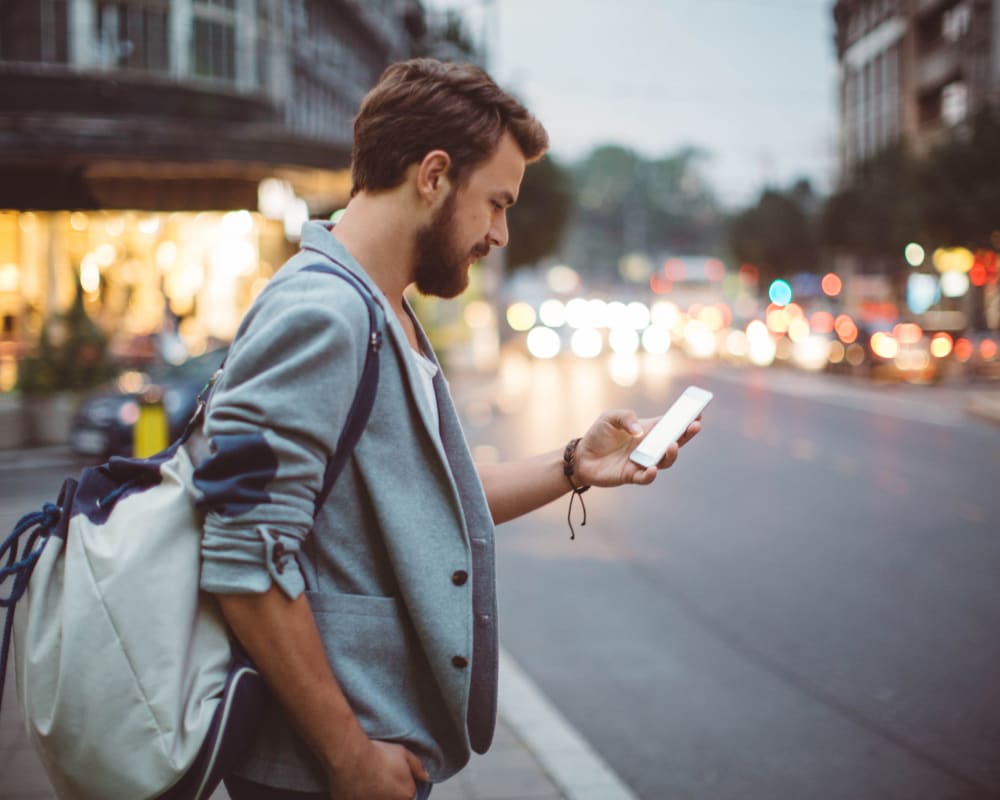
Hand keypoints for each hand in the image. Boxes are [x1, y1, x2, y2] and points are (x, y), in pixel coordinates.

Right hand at [328, 737, 428, 799]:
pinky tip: (360, 787)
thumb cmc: (378, 756)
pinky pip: (365, 799)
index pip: (409, 795)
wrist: (352, 759)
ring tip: (370, 783)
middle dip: (390, 792)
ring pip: (380, 799)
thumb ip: (417, 767)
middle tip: (380, 780)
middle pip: (395, 798)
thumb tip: (425, 776)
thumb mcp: (403, 753)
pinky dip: (365, 795)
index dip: (401, 786)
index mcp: (407, 794)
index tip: (393, 778)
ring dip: (377, 795)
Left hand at [573, 410, 700, 487]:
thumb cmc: (598, 435)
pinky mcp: (631, 475)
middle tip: (695, 425)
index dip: (686, 418)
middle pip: (674, 442)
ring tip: (672, 445)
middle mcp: (649, 447)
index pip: (671, 424)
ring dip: (671, 454)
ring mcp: (643, 462)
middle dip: (687, 434)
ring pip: (665, 461)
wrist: (581, 457)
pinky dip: (650, 474)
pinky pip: (646, 477)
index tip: (698, 411)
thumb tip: (640, 432)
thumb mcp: (610, 418)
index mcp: (648, 430)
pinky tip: (651, 468)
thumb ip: (626, 418)